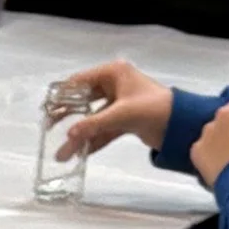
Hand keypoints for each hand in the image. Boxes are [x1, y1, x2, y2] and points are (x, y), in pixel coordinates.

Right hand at [50, 56, 170, 163]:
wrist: (180, 124)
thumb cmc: (153, 108)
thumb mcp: (120, 114)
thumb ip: (93, 124)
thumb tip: (68, 136)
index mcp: (113, 73)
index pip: (79, 82)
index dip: (62, 96)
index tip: (47, 110)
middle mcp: (114, 85)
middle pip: (82, 101)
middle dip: (66, 117)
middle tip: (48, 129)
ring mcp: (118, 103)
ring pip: (91, 119)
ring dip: (78, 136)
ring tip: (63, 154)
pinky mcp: (124, 120)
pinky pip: (102, 130)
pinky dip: (91, 141)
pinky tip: (79, 154)